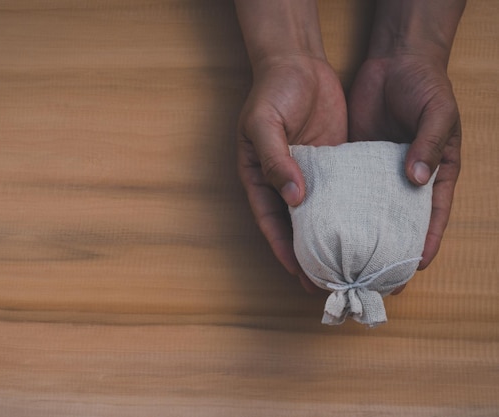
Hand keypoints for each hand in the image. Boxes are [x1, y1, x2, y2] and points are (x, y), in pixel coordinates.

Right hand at [238, 56, 346, 292]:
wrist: (298, 62)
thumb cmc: (271, 92)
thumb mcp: (264, 124)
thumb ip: (275, 160)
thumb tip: (293, 198)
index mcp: (260, 178)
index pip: (271, 222)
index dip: (284, 250)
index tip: (300, 276)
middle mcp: (284, 182)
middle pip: (296, 227)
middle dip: (309, 256)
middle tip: (326, 284)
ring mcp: (310, 174)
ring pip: (320, 215)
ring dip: (332, 240)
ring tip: (349, 266)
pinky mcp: (333, 164)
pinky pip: (342, 193)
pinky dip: (350, 212)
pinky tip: (365, 229)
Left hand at [348, 55, 460, 276]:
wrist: (393, 60)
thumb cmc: (425, 85)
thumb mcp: (437, 112)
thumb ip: (429, 143)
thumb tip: (417, 179)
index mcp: (434, 172)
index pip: (432, 215)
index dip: (425, 242)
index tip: (413, 269)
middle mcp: (404, 179)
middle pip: (396, 221)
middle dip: (386, 248)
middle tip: (370, 276)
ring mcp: (376, 172)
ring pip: (366, 211)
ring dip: (355, 234)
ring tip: (341, 260)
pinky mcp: (353, 161)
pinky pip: (344, 189)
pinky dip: (335, 207)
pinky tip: (321, 226)